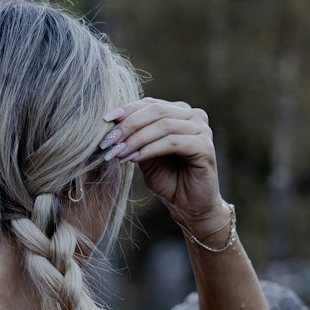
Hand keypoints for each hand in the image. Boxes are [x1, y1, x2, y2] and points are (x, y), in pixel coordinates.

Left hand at [100, 97, 222, 224]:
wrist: (190, 206)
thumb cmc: (169, 179)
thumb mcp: (145, 155)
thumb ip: (134, 138)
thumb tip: (111, 125)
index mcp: (179, 112)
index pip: (149, 103)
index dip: (126, 110)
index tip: (104, 121)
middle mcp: (193, 116)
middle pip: (156, 111)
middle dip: (128, 126)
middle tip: (109, 141)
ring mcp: (202, 130)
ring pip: (163, 125)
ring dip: (136, 139)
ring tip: (118, 153)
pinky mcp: (205, 147)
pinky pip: (172, 142)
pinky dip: (151, 149)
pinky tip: (135, 159)